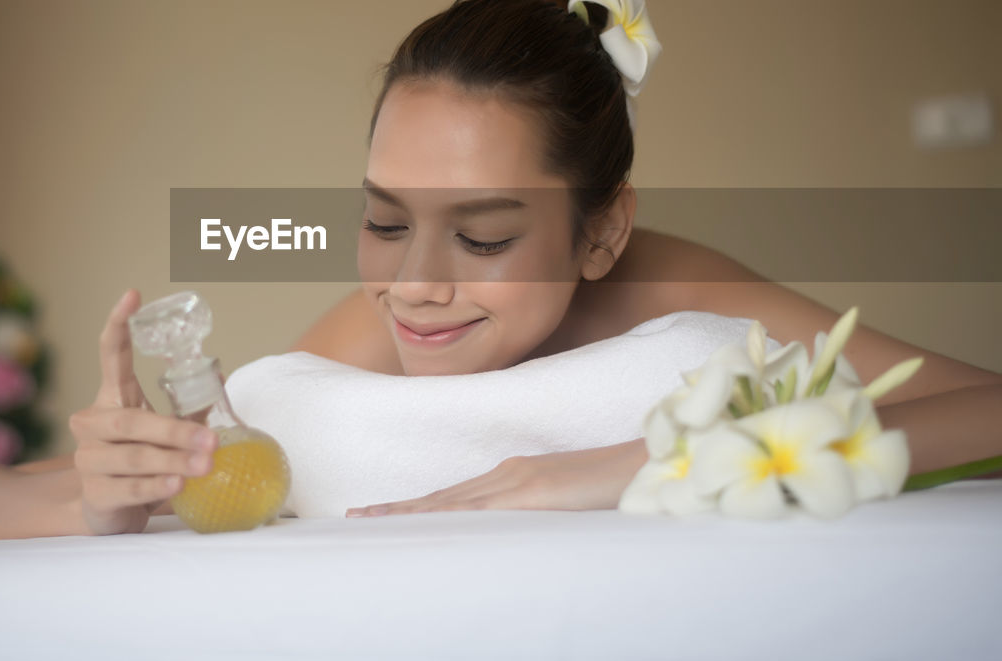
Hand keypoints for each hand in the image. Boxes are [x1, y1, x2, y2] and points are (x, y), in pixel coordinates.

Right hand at [68, 289, 217, 534]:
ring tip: (205, 465)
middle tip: (211, 441)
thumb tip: (218, 375)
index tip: (134, 295)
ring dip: (172, 460)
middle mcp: (92, 424)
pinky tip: (177, 485)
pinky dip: (154, 486)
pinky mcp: (95, 494)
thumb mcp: (166, 431)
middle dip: (173, 431)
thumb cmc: (142, 462)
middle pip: (129, 420)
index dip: (118, 324)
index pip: (111, 355)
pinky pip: (127, 487)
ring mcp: (89, 459)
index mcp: (111, 399)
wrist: (109, 511)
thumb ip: (188, 408)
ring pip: (132, 456)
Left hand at [344, 440, 648, 517]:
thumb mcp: (567, 507)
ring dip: (408, 511)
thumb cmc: (614, 488)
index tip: (382, 514)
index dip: (417, 507)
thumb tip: (517, 538)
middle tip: (355, 516)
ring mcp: (517, 481)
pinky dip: (446, 515)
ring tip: (370, 519)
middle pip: (442, 497)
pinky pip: (479, 508)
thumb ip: (540, 517)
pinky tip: (422, 523)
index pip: (455, 497)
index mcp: (514, 478)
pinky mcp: (532, 491)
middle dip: (398, 508)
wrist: (647, 464)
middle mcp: (508, 475)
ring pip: (450, 501)